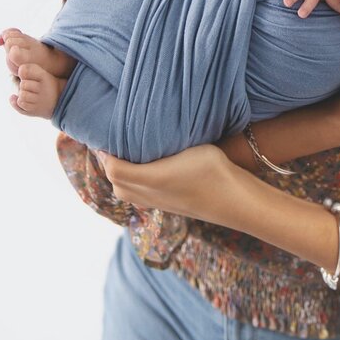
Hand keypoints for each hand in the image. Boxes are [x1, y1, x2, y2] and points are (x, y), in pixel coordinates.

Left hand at [93, 143, 238, 223]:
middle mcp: (149, 195)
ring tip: (127, 156)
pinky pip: (140, 197)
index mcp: (147, 180)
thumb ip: (158, 142)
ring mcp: (161, 203)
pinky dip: (134, 184)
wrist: (234, 200)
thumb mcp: (184, 149)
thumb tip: (138, 133)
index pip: (113, 168)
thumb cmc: (210, 170)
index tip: (104, 134)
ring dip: (121, 176)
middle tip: (112, 143)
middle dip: (109, 165)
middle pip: (116, 183)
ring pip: (128, 192)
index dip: (105, 152)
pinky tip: (148, 171)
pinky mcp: (171, 207)